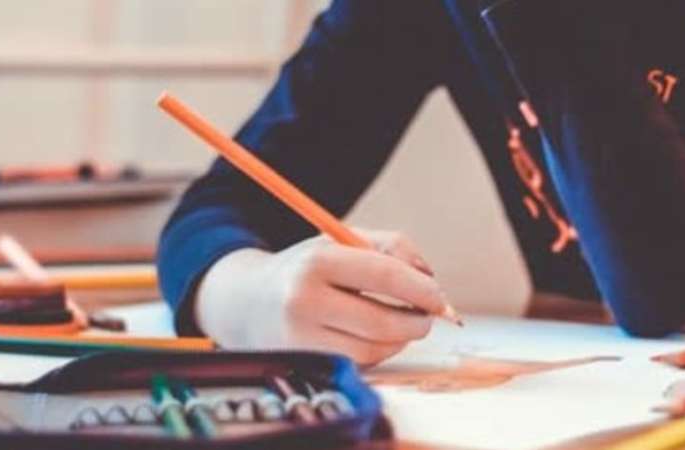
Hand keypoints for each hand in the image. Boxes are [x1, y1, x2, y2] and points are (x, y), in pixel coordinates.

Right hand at [195, 229, 445, 365]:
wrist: (246, 301)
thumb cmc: (307, 268)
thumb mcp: (341, 242)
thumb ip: (392, 247)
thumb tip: (430, 278)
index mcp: (317, 262)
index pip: (384, 275)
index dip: (421, 289)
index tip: (439, 296)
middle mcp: (304, 301)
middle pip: (382, 321)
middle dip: (417, 321)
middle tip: (428, 316)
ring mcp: (301, 339)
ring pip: (373, 349)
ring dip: (400, 339)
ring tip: (402, 324)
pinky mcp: (303, 363)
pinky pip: (358, 363)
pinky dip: (378, 351)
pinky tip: (376, 336)